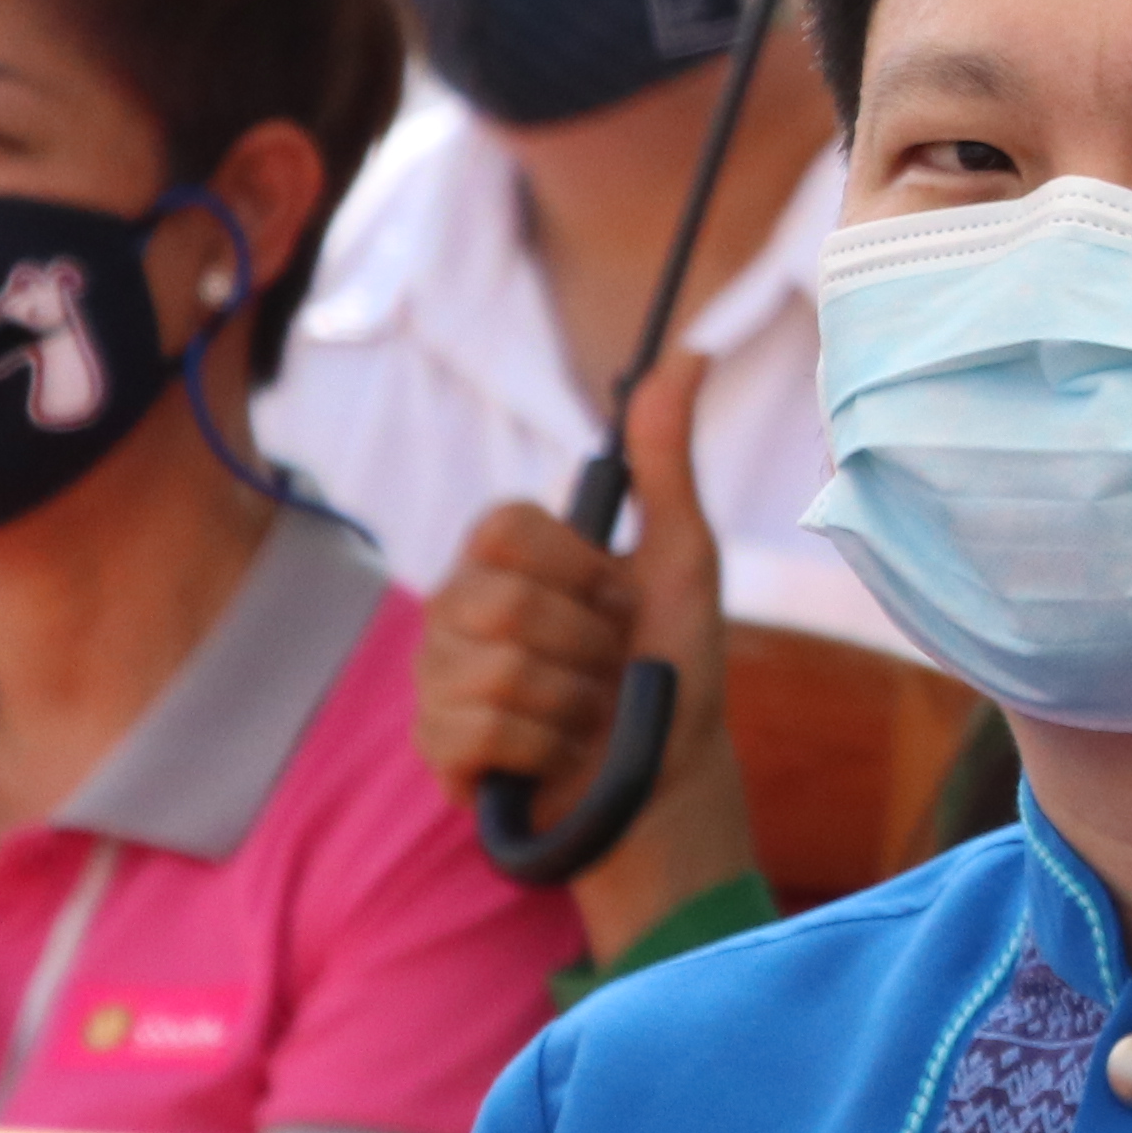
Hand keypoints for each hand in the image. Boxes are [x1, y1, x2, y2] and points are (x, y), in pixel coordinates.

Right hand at [418, 352, 755, 960]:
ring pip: (497, 671)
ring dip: (574, 700)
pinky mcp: (439, 748)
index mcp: (504, 562)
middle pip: (501, 601)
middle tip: (605, 664)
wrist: (668, 781)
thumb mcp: (683, 557)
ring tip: (586, 712)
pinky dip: (549, 747)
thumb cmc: (674, 668)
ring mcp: (438, 681)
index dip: (579, 568)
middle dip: (585, 642)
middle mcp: (457, 612)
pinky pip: (484, 732)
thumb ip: (668, 458)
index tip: (616, 598)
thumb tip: (693, 351)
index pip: (504, 526)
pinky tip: (558, 754)